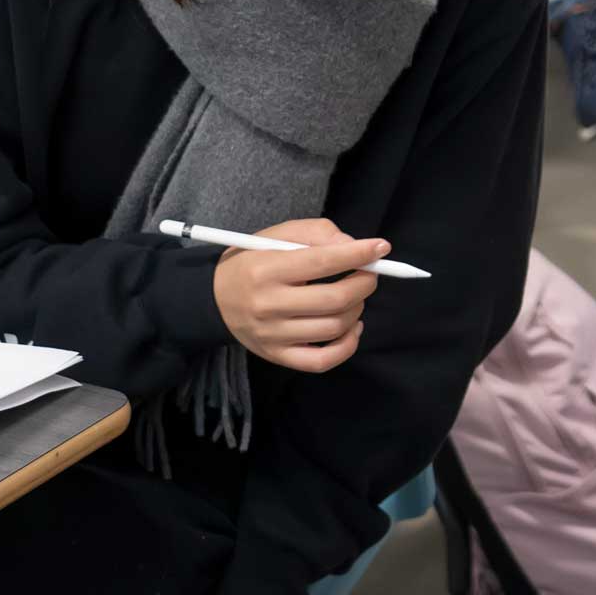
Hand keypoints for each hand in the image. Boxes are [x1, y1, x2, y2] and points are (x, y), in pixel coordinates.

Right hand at [212, 219, 383, 372]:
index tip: (381, 247)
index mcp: (266, 269)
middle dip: (364, 283)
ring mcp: (273, 335)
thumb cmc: (253, 261)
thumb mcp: (278, 235)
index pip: (322, 262)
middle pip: (334, 299)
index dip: (358, 254)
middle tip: (370, 273)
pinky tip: (353, 327)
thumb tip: (355, 246)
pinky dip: (348, 345)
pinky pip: (322, 361)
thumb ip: (318, 234)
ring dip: (358, 309)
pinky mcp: (277, 356)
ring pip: (334, 327)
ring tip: (355, 296)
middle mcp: (268, 305)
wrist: (214, 298)